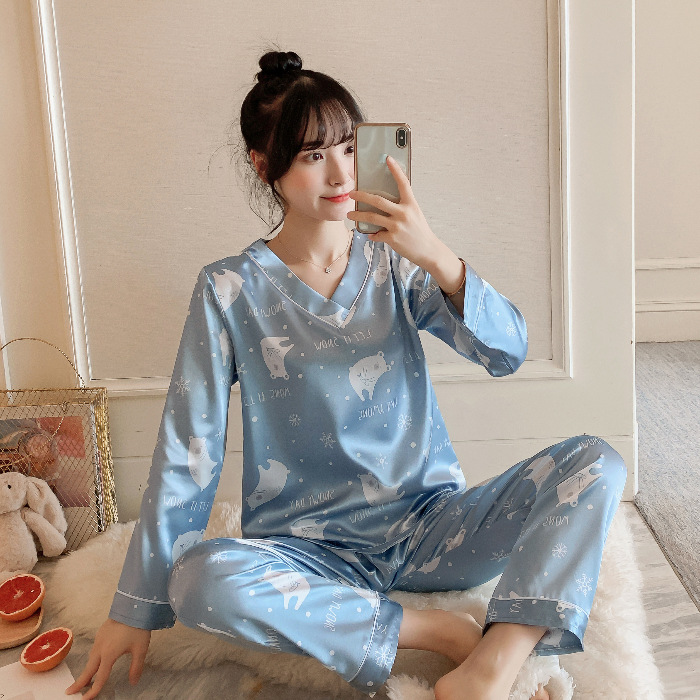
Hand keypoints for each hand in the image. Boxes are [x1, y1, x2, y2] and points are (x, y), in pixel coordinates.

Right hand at [65, 618, 150, 697]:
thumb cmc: (137, 627)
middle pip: (88, 670)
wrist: (133, 606)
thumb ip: (136, 667)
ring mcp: (99, 640)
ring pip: (90, 659)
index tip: (86, 699)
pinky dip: (92, 659)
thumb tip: (133, 682)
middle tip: (70, 692)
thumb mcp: (140, 649)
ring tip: (86, 679)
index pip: (100, 677)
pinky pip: (94, 650)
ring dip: (87, 670)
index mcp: (109, 654)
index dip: (93, 690)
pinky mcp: (100, 633)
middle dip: (79, 682)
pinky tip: (97, 661)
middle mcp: (100, 648)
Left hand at [346, 155, 442, 269]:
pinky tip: (370, 234)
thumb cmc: (420, 231)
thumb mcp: (415, 214)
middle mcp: (404, 213)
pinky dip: (372, 234)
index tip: (388, 159)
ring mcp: (397, 226)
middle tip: (352, 193)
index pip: (403, 183)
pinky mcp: (392, 238)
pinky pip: (376, 234)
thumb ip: (402, 206)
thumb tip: (383, 202)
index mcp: (411, 204)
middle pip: (378, 201)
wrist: (428, 250)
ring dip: (358, 216)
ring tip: (350, 215)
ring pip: (372, 218)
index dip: (396, 170)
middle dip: (362, 196)